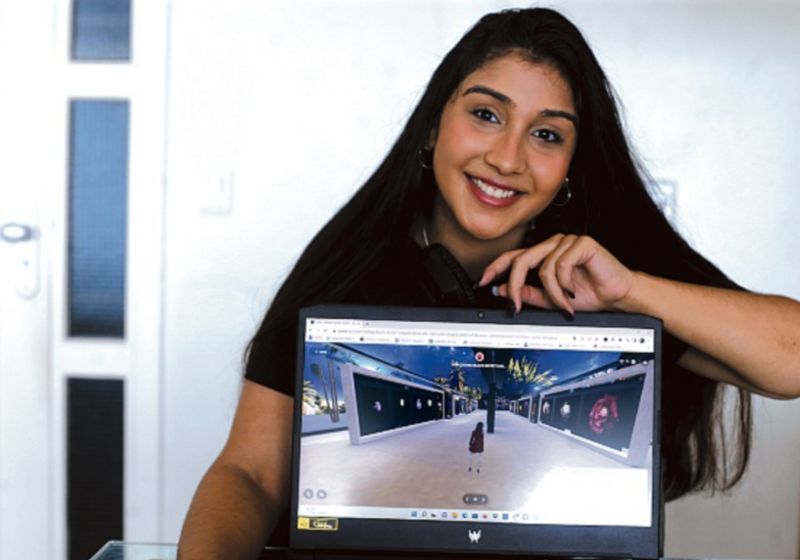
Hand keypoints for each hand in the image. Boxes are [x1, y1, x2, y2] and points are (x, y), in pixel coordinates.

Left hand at [478, 234, 636, 314]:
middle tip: (515, 306)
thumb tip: (502, 291)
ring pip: (543, 268)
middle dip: (516, 286)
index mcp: (544, 254)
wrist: (618, 296)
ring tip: (564, 305)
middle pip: (522, 260)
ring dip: (552, 294)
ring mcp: (567, 241)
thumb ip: (528, 294)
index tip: (483, 281)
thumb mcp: (551, 300)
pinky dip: (565, 285)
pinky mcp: (582, 243)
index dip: (496, 267)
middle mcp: (552, 245)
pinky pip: (561, 265)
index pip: (513, 256)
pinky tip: (573, 293)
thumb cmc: (590, 293)